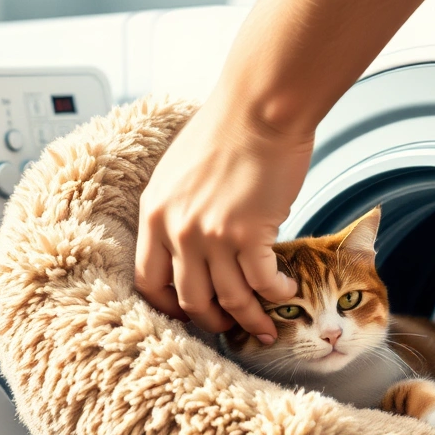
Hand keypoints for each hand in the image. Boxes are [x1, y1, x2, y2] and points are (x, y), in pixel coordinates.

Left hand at [136, 98, 306, 339]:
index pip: (148, 280)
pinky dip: (276, 294)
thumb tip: (196, 241)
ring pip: (229, 299)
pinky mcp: (250, 234)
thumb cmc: (227, 129)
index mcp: (154, 214)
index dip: (168, 305)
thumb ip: (179, 209)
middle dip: (211, 319)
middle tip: (229, 325)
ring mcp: (212, 236)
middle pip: (188, 299)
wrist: (259, 108)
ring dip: (250, 318)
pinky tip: (286, 291)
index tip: (186, 313)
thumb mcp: (180, 171)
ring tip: (266, 325)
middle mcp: (177, 231)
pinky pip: (262, 282)